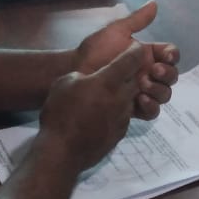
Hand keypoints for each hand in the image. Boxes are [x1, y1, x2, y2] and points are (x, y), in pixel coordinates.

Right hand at [38, 41, 145, 172]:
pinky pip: (125, 116)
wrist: (63, 152)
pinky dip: (119, 111)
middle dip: (134, 72)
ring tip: (110, 94)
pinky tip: (104, 113)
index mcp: (108, 81)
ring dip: (126, 93)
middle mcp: (121, 97)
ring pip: (132, 98)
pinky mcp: (120, 132)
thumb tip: (89, 78)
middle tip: (122, 70)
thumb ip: (82, 75)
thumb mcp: (65, 83)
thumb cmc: (61, 113)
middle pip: (137, 79)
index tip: (133, 46)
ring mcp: (123, 117)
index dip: (134, 50)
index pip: (132, 59)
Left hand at [74, 1, 179, 119]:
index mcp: (146, 55)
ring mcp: (142, 91)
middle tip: (153, 71)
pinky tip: (141, 101)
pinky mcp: (133, 107)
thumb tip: (154, 3)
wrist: (75, 72)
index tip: (164, 56)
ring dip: (159, 90)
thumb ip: (136, 20)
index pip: (170, 55)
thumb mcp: (116, 32)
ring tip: (143, 86)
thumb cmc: (94, 50)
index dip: (172, 55)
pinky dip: (151, 107)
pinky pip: (151, 111)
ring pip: (164, 94)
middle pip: (171, 76)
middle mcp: (148, 73)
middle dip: (167, 74)